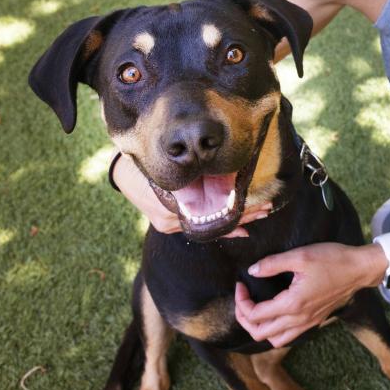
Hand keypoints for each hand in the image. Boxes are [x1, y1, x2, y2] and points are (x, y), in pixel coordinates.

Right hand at [113, 154, 272, 236]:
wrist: (122, 170)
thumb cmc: (145, 161)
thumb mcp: (168, 164)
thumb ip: (191, 172)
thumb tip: (223, 169)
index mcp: (171, 204)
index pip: (213, 213)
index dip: (239, 210)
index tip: (261, 204)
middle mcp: (170, 219)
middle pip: (213, 222)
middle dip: (243, 216)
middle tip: (268, 208)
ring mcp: (168, 223)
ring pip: (208, 226)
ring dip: (235, 221)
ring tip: (261, 213)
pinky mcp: (166, 223)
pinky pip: (197, 227)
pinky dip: (218, 227)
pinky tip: (239, 228)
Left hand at [234, 242, 386, 346]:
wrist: (360, 269)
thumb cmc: (333, 260)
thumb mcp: (301, 256)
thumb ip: (273, 264)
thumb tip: (252, 271)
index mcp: (292, 304)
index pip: (255, 314)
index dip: (241, 301)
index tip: (240, 284)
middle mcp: (299, 319)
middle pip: (260, 333)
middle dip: (244, 318)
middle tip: (242, 299)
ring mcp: (308, 323)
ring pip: (275, 340)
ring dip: (260, 328)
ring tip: (255, 310)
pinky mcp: (315, 321)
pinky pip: (289, 336)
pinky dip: (275, 330)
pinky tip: (275, 314)